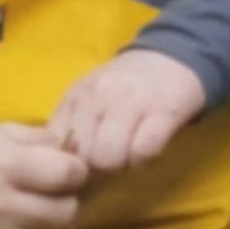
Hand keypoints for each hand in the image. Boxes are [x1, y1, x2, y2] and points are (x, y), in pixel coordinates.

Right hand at [0, 121, 90, 228]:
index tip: (67, 170)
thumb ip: (47, 139)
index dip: (75, 171)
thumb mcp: (9, 136)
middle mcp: (0, 207)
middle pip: (67, 210)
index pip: (66, 174)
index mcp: (3, 167)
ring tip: (43, 212)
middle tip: (54, 194)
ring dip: (59, 225)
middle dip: (67, 200)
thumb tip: (80, 152)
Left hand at [46, 49, 210, 176]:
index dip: (69, 165)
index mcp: (77, 96)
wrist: (172, 58)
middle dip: (97, 170)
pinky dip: (144, 161)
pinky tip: (147, 152)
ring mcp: (131, 102)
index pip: (57, 146)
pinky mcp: (164, 111)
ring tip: (129, 155)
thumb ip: (70, 127)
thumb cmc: (124, 88)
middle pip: (84, 158)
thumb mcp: (88, 99)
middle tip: (111, 161)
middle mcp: (99, 96)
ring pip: (109, 158)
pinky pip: (144, 153)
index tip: (82, 166)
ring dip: (121, 166)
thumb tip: (58, 168)